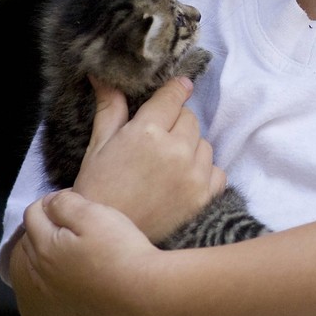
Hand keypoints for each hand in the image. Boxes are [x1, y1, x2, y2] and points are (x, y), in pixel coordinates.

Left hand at [20, 189, 159, 315]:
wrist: (142, 294)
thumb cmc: (119, 250)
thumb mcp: (92, 214)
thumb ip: (64, 204)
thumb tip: (50, 202)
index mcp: (44, 247)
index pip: (32, 213)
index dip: (52, 199)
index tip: (77, 198)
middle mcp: (42, 272)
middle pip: (32, 238)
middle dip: (47, 222)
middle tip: (77, 216)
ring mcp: (55, 292)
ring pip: (40, 263)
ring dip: (51, 247)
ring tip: (77, 239)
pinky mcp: (71, 306)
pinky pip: (54, 283)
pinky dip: (60, 270)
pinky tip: (80, 266)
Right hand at [73, 75, 225, 243]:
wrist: (106, 241)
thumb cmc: (98, 190)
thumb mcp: (99, 146)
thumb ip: (109, 108)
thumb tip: (100, 74)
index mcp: (146, 132)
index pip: (173, 96)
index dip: (175, 90)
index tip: (179, 87)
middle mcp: (175, 150)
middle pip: (190, 118)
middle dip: (175, 123)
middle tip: (157, 140)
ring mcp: (193, 175)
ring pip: (204, 143)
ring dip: (190, 147)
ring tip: (167, 163)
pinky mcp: (204, 198)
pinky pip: (217, 171)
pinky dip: (204, 172)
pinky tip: (182, 181)